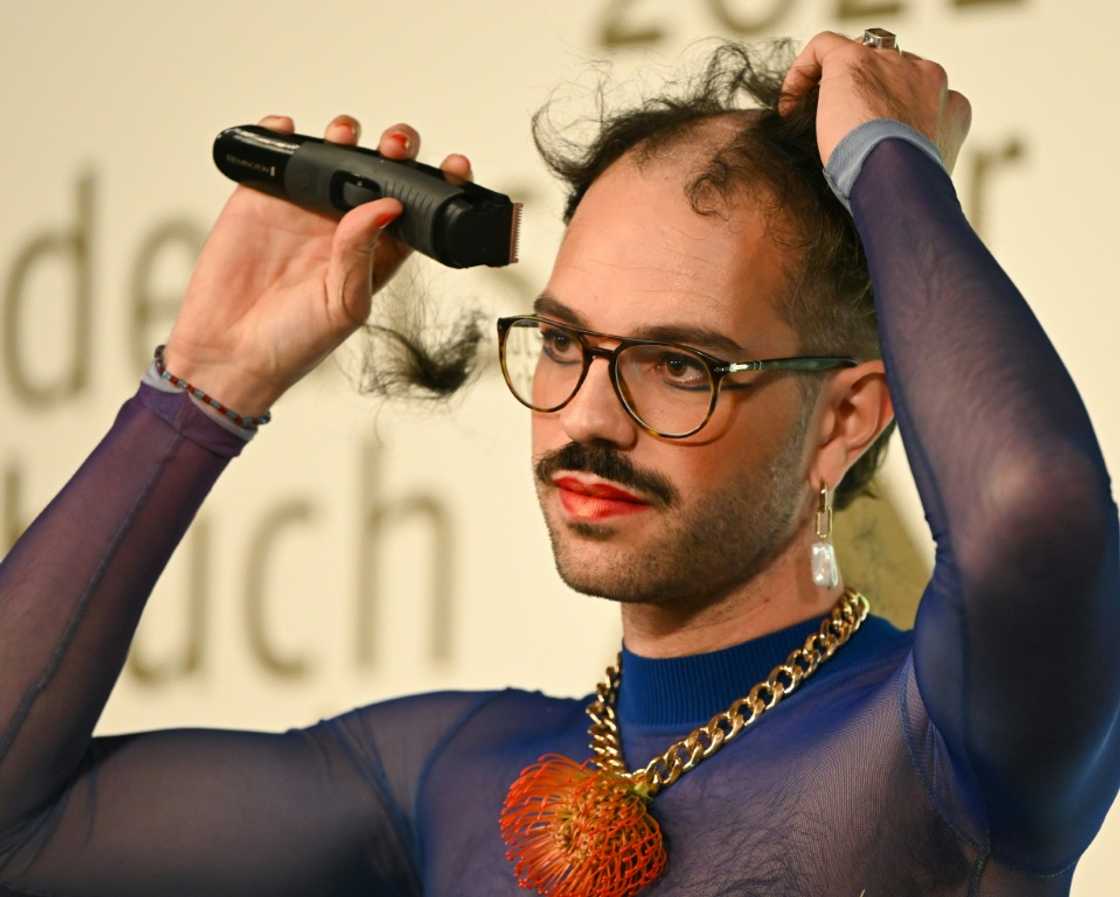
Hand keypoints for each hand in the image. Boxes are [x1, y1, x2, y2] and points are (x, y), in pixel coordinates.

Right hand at [163, 114, 473, 414]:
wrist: (229, 352)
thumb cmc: (294, 343)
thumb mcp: (344, 306)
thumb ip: (362, 255)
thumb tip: (386, 206)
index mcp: (378, 251)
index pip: (418, 209)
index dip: (438, 184)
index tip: (454, 167)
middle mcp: (346, 224)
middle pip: (383, 169)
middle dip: (396, 149)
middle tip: (394, 149)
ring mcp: (304, 205)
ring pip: (335, 151)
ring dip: (346, 134)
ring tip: (345, 136)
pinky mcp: (262, 196)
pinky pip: (278, 152)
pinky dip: (282, 132)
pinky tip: (288, 130)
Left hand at [779, 31, 971, 175]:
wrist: (897, 183)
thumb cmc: (904, 195)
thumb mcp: (917, 179)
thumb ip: (907, 161)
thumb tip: (873, 176)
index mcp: (951, 106)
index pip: (919, 95)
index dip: (888, 116)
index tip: (865, 142)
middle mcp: (928, 77)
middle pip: (890, 72)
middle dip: (863, 97)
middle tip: (836, 130)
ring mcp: (894, 65)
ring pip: (859, 56)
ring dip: (832, 87)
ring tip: (807, 121)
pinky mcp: (855, 60)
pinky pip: (824, 47)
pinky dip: (803, 71)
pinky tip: (789, 107)